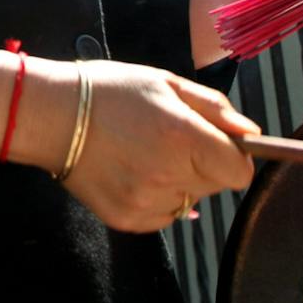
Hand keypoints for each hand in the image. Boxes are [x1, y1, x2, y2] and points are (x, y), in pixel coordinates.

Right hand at [57, 64, 257, 232]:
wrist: (51, 116)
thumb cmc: (109, 91)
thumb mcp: (165, 83)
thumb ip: (214, 108)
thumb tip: (251, 134)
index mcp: (184, 137)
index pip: (239, 172)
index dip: (232, 157)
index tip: (215, 144)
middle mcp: (169, 176)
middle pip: (215, 186)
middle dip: (203, 165)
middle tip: (169, 140)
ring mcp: (147, 203)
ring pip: (189, 203)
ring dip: (179, 183)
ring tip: (145, 155)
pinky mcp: (128, 220)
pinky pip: (163, 216)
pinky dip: (156, 199)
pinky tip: (132, 172)